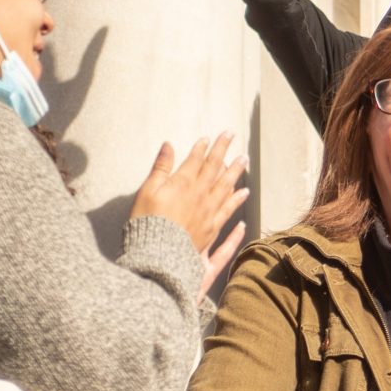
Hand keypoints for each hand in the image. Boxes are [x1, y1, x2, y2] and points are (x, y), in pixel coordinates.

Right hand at [131, 135, 250, 285]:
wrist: (157, 255)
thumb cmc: (147, 222)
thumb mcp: (147, 191)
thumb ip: (160, 168)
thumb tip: (168, 145)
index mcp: (183, 183)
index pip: (196, 160)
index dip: (202, 147)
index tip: (208, 137)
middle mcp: (200, 195)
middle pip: (215, 168)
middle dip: (223, 150)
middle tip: (231, 135)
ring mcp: (209, 212)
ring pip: (227, 187)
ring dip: (235, 171)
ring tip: (243, 160)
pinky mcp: (212, 228)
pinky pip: (228, 210)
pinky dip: (237, 200)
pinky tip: (244, 193)